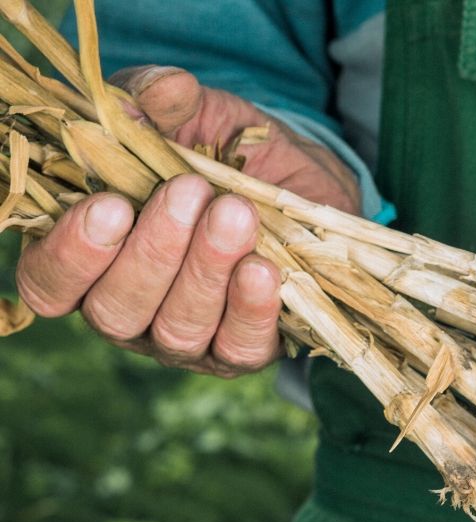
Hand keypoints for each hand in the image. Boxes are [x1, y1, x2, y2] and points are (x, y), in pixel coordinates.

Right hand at [16, 66, 360, 375]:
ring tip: (235, 215)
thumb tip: (149, 96)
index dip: (72, 254)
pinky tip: (265, 269)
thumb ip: (161, 103)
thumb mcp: (195, 117)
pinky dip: (252, 309)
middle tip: (189, 190)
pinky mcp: (241, 353)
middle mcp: (128, 309)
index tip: (111, 205)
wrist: (307, 189)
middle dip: (154, 249)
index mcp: (91, 256)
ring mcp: (184, 339)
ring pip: (177, 328)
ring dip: (205, 270)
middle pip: (116, 308)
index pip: (50, 282)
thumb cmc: (228, 156)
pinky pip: (239, 347)